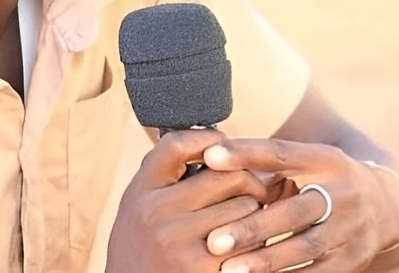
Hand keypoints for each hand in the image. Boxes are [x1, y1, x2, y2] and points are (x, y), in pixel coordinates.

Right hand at [106, 130, 288, 271]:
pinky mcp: (202, 271)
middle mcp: (157, 213)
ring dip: (256, 217)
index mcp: (142, 191)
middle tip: (255, 194)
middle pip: (229, 176)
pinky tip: (247, 251)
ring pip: (247, 210)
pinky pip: (250, 245)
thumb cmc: (144, 249)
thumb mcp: (142, 205)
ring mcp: (179, 244)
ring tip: (247, 226)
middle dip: (250, 184)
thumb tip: (225, 142)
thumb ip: (170, 175)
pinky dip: (257, 246)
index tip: (226, 145)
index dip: (210, 138)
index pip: (178, 145)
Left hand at [201, 138, 398, 271]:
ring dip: (266, 260)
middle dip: (253, 226)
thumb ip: (265, 165)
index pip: (281, 153)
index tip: (210, 157)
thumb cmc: (322, 180)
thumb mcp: (306, 163)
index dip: (246, 153)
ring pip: (305, 247)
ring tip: (230, 270)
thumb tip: (208, 158)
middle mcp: (342, 191)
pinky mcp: (354, 258)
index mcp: (324, 159)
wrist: (384, 205)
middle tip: (214, 240)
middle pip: (294, 210)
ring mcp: (351, 227)